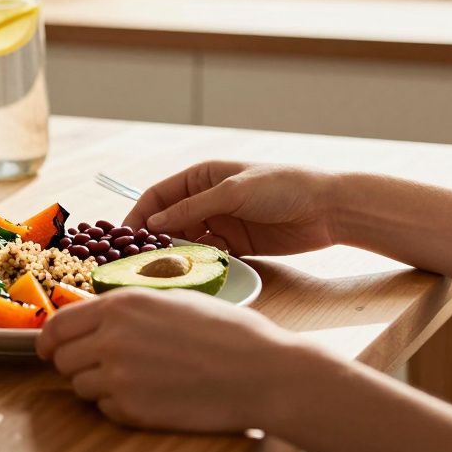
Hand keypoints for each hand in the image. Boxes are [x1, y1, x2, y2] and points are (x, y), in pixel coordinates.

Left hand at [35, 287, 311, 432]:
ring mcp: (119, 376)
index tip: (48, 348)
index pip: (59, 324)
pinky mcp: (132, 409)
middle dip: (76, 363)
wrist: (261, 372)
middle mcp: (111, 338)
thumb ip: (126, 309)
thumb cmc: (226, 333)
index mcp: (120, 305)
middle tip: (102, 366)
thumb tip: (92, 316)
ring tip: (139, 379)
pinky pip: (106, 409)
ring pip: (80, 387)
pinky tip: (153, 395)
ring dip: (99, 386)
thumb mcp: (171, 300)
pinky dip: (120, 406)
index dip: (49, 339)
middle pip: (62, 358)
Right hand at [123, 161, 342, 256]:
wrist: (328, 209)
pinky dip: (198, 264)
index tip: (123, 238)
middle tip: (138, 262)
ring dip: (175, 254)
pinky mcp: (236, 245)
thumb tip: (154, 223)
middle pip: (169, 220)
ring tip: (163, 272)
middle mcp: (207, 199)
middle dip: (153, 239)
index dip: (139, 215)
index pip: (158, 195)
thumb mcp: (233, 192)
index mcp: (202, 177)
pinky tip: (192, 275)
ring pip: (187, 241)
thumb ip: (193, 208)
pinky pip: (208, 256)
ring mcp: (222, 223)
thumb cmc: (282, 186)